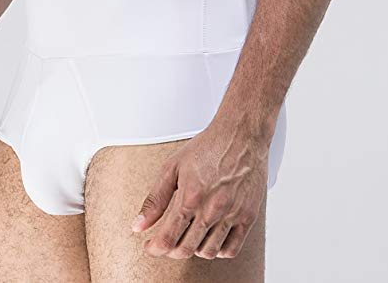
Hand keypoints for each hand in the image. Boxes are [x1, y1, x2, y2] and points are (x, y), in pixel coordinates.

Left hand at [131, 116, 268, 259]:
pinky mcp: (248, 215)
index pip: (168, 238)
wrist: (240, 134)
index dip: (154, 248)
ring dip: (193, 250)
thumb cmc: (207, 147)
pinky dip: (218, 251)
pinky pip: (232, 248)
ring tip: (188, 237)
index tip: (150, 247)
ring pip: (208, 252)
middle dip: (170, 250)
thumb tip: (139, 225)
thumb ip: (155, 199)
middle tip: (167, 241)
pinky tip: (210, 238)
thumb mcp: (172, 167)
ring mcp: (231, 214)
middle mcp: (211, 209)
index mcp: (190, 197)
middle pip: (186, 249)